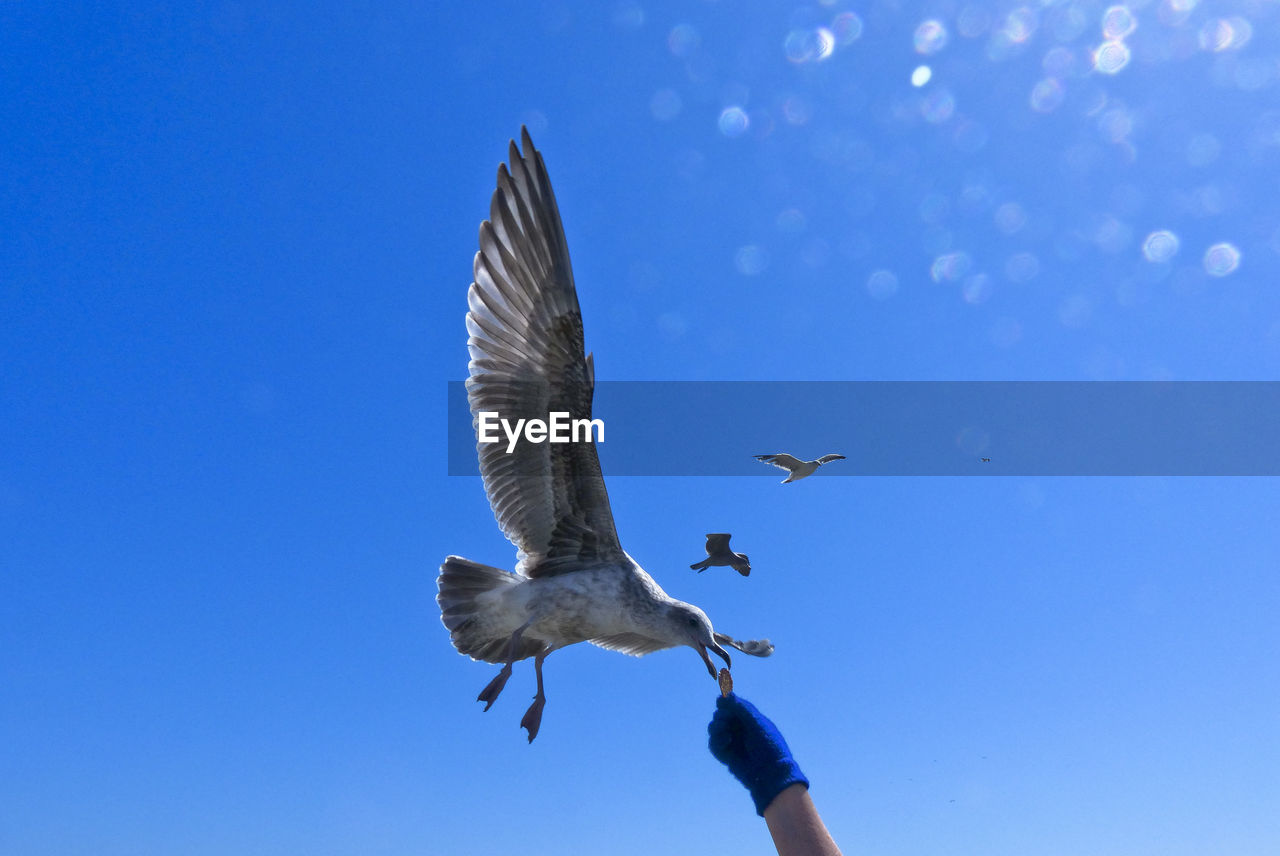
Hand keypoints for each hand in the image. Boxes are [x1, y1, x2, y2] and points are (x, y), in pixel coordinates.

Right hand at [708, 693, 808, 815]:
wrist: (771, 774)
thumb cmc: (769, 746)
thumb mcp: (756, 723)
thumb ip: (741, 708)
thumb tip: (725, 694)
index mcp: (750, 719)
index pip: (732, 705)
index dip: (726, 703)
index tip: (721, 703)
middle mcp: (740, 728)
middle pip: (721, 715)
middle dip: (721, 717)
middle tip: (726, 722)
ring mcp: (733, 741)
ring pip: (715, 729)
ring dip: (716, 728)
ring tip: (725, 733)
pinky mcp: (727, 755)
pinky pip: (714, 745)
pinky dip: (716, 742)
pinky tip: (726, 743)